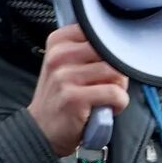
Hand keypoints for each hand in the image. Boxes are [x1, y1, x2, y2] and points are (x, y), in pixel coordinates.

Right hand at [28, 24, 129, 156]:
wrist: (41, 130)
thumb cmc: (59, 97)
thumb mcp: (64, 65)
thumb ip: (86, 49)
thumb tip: (118, 40)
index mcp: (58, 42)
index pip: (99, 32)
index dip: (111, 50)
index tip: (106, 64)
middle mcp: (59, 56)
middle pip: (110, 52)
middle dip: (118, 70)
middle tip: (110, 84)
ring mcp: (65, 77)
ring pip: (116, 73)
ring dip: (120, 88)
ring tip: (108, 97)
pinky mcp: (75, 98)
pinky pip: (114, 94)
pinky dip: (119, 103)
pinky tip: (109, 108)